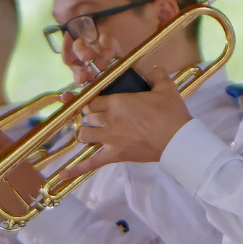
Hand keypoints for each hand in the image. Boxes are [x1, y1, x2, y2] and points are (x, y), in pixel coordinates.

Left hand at [62, 64, 190, 177]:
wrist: (178, 140)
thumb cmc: (171, 114)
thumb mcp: (165, 87)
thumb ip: (155, 74)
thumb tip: (151, 69)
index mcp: (117, 102)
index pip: (92, 99)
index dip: (92, 99)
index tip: (95, 100)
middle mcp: (109, 120)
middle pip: (87, 116)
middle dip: (90, 115)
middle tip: (100, 115)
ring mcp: (110, 139)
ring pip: (84, 135)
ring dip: (85, 132)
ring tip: (92, 132)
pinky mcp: (115, 155)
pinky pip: (91, 163)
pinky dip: (76, 169)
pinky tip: (63, 174)